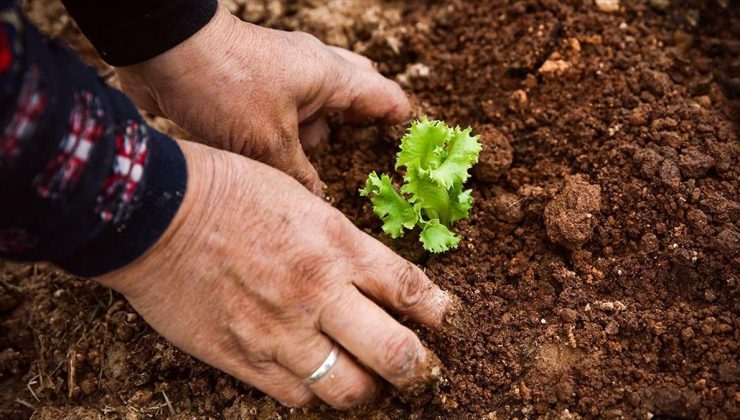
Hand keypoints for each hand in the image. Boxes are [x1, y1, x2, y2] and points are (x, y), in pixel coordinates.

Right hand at [96, 141, 448, 408]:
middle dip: (419, 370)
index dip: (441, 314)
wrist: (154, 213)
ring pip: (349, 389)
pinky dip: (313, 392)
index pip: (410, 290)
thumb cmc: (228, 191)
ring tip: (366, 380)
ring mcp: (281, 332)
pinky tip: (312, 378)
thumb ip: (339, 242)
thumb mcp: (300, 200)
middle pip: (396, 354)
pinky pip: (296, 397)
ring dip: (366, 388)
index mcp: (336, 245)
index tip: (450, 325)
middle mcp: (318, 293)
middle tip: (423, 373)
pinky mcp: (242, 359)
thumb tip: (369, 276)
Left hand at [115, 4, 410, 194]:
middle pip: (353, 93)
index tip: (412, 144)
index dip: (400, 120)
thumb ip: (299, 175)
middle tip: (366, 152)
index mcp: (329, 76)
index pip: (383, 95)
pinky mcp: (254, 85)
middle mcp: (311, 71)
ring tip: (316, 167)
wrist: (163, 52)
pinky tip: (279, 160)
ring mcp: (282, 75)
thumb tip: (318, 201)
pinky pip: (284, 112)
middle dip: (359, 123)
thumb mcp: (268, 144)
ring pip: (314, 107)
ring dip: (315, 135)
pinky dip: (288, 134)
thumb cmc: (224, 87)